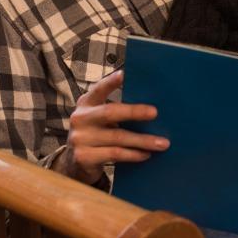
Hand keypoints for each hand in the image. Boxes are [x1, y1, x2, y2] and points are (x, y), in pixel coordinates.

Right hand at [53, 70, 169, 183]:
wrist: (75, 162)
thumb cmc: (96, 133)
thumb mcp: (100, 117)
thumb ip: (116, 109)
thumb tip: (151, 108)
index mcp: (87, 103)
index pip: (99, 89)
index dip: (110, 82)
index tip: (124, 74)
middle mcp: (81, 118)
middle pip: (110, 112)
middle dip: (134, 112)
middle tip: (155, 112)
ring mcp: (80, 138)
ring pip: (118, 137)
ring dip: (142, 140)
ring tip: (162, 143)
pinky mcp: (83, 157)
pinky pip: (115, 154)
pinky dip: (133, 154)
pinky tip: (145, 154)